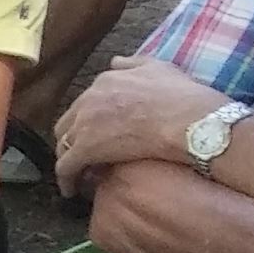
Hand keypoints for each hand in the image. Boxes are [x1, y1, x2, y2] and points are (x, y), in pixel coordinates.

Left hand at [50, 56, 229, 191]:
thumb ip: (134, 63)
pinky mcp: (86, 149)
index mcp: (106, 81)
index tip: (96, 135)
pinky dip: (66, 179)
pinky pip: (66, 168)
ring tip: (79, 175)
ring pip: (63, 145)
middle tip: (83, 156)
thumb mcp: (159, 68)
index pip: (85, 103)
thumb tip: (115, 62)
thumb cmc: (183, 97)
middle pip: (68, 123)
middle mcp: (89, 99)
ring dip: (69, 160)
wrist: (190, 121)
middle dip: (73, 139)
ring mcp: (84, 124)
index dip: (89, 121)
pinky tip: (72, 190)